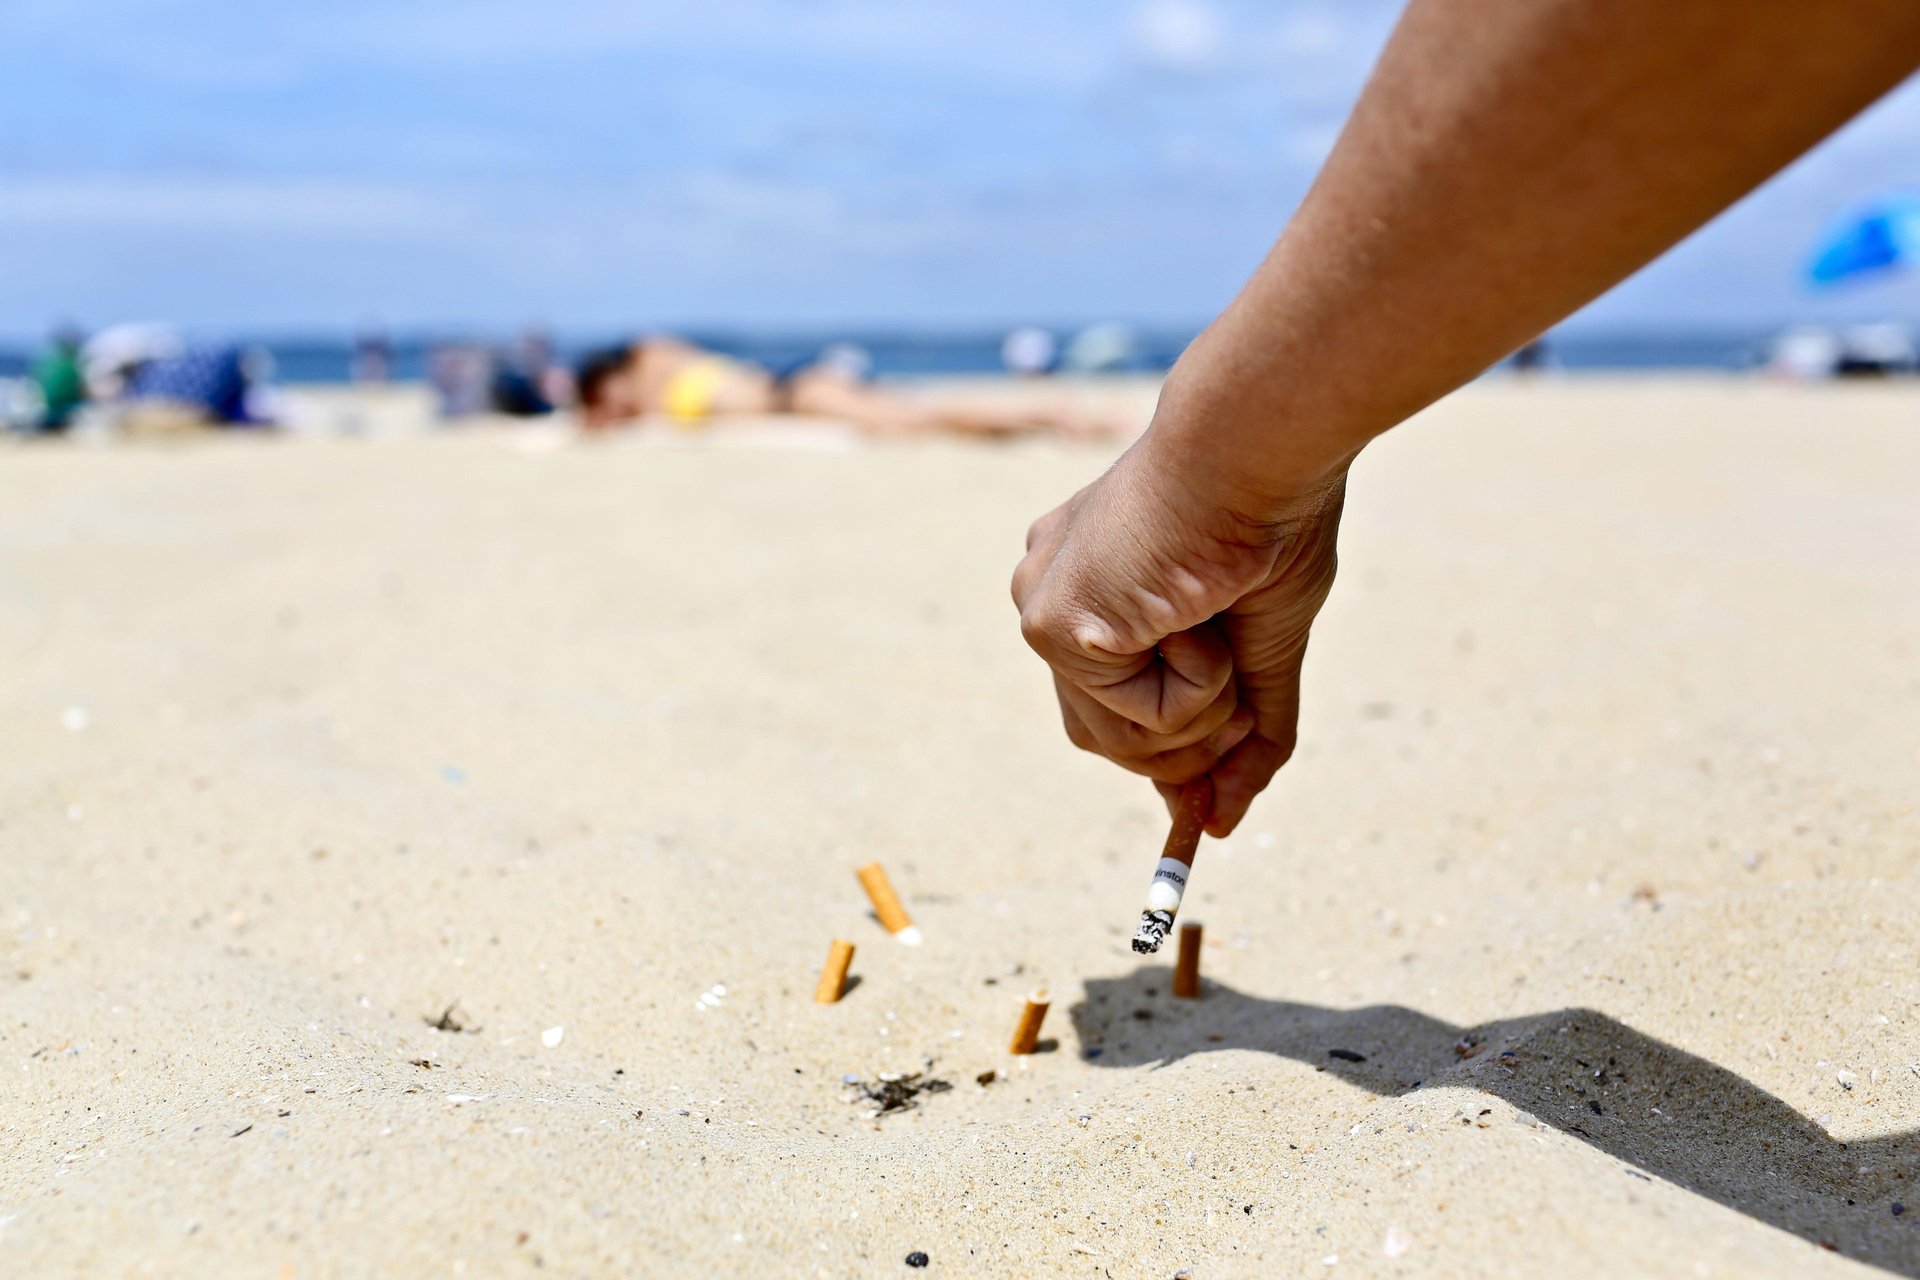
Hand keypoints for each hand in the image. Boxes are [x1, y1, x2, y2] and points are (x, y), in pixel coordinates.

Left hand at [1011, 408, 1344, 835]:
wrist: (1258, 451)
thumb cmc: (1271, 520)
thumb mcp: (1261, 646)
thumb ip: (1246, 734)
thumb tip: (1222, 824)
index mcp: (1090, 582)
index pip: (1109, 701)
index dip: (1166, 755)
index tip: (1204, 808)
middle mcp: (1052, 594)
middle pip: (1109, 740)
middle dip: (1190, 747)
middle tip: (1240, 699)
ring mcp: (1044, 610)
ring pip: (1123, 742)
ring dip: (1202, 711)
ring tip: (1219, 628)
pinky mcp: (1052, 628)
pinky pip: (1135, 719)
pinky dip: (1193, 688)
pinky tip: (1195, 612)